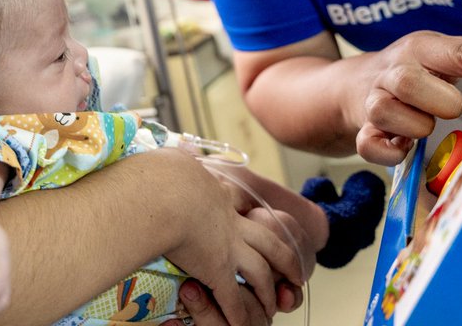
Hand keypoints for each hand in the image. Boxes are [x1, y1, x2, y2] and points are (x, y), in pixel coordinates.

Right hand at [161, 153, 302, 324]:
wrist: (167, 192)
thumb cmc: (165, 174)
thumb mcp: (178, 160)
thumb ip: (182, 159)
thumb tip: (180, 152)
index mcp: (221, 196)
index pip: (244, 209)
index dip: (254, 220)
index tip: (256, 224)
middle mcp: (233, 223)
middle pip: (270, 243)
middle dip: (286, 259)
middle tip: (297, 270)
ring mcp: (229, 247)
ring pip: (261, 273)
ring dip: (267, 292)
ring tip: (272, 305)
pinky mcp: (218, 270)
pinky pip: (233, 298)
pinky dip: (239, 315)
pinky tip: (239, 324)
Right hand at [356, 31, 461, 164]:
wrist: (358, 83)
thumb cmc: (418, 72)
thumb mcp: (443, 56)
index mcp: (422, 49)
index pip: (460, 53)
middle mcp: (393, 72)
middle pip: (407, 82)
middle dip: (440, 102)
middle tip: (453, 109)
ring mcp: (373, 101)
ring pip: (384, 111)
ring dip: (414, 127)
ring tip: (426, 126)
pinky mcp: (363, 131)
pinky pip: (369, 145)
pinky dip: (391, 153)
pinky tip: (405, 148)